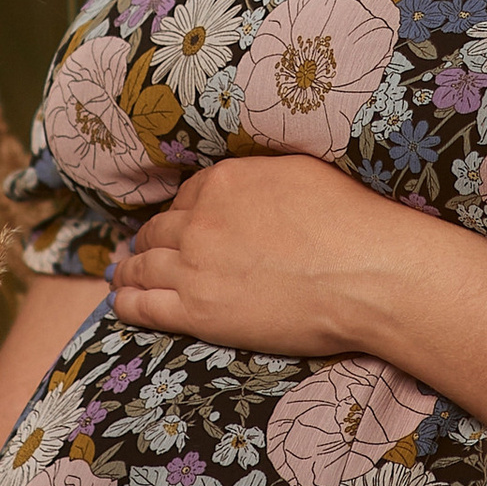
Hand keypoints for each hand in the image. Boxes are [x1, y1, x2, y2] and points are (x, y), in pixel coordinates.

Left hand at [108, 155, 419, 357]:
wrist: (365, 275)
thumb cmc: (349, 223)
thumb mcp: (300, 173)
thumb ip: (260, 175)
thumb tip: (249, 182)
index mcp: (223, 182)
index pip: (185, 196)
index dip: (182, 213)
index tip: (181, 226)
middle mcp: (199, 221)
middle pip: (158, 230)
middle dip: (151, 240)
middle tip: (145, 251)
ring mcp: (193, 267)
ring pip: (142, 265)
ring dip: (131, 269)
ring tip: (124, 274)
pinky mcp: (197, 312)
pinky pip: (142, 306)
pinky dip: (127, 302)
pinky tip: (121, 301)